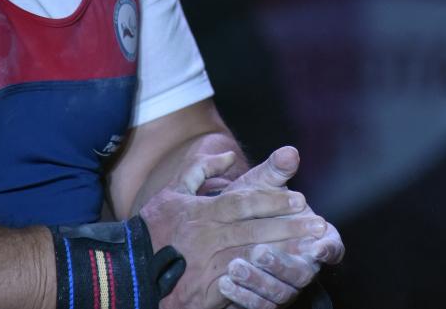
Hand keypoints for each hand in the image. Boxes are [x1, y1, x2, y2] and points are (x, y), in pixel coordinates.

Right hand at [139, 150, 325, 308]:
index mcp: (201, 212)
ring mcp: (206, 264)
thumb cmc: (153, 231)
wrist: (127, 273)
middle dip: (290, 226)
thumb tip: (227, 154)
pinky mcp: (206, 291)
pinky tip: (283, 277)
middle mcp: (206, 236)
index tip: (299, 198)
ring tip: (311, 249)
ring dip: (284, 252)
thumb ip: (199, 169)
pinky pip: (239, 283)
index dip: (272, 199)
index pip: (242, 201)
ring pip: (252, 255)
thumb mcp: (172, 193)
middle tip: (318, 223)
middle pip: (255, 228)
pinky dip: (262, 279)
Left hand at [216, 148, 344, 308]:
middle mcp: (302, 264)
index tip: (319, 246)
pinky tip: (225, 282)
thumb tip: (289, 152)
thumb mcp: (261, 185)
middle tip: (258, 251)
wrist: (226, 228)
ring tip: (234, 266)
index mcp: (313, 238)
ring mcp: (284, 285)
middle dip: (281, 264)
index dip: (330, 248)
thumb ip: (276, 171)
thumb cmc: (252, 205)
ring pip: (280, 292)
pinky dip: (243, 295)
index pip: (333, 247)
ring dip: (259, 280)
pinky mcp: (264, 299)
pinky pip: (258, 304)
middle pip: (302, 273)